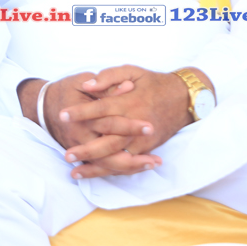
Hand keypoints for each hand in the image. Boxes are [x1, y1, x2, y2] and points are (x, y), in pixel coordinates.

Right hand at [17, 75, 158, 176]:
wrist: (44, 106)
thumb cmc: (67, 90)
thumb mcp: (83, 80)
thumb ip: (105, 84)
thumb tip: (127, 87)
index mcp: (83, 116)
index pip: (109, 123)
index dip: (129, 126)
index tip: (149, 126)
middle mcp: (81, 135)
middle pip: (109, 151)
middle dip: (134, 156)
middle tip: (156, 158)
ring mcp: (81, 148)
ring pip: (107, 164)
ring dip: (131, 167)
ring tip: (154, 164)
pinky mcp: (83, 155)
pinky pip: (102, 167)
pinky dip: (121, 170)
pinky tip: (140, 167)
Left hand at [64, 65, 206, 177]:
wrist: (184, 98)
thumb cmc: (153, 82)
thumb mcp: (131, 71)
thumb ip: (109, 77)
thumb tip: (88, 85)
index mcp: (128, 102)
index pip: (100, 108)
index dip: (80, 112)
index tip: (62, 115)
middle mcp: (135, 123)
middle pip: (107, 140)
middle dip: (86, 150)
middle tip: (66, 155)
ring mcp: (142, 139)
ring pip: (117, 157)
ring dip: (96, 167)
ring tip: (76, 172)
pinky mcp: (148, 148)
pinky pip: (129, 163)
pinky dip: (112, 171)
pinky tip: (96, 174)